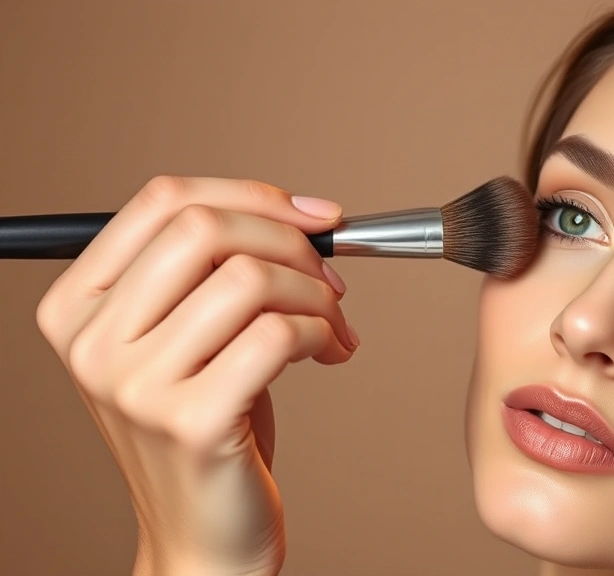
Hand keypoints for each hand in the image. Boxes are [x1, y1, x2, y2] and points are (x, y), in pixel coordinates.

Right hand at [36, 176, 358, 575]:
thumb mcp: (187, 338)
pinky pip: (276, 333)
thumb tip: (298, 212)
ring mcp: (135, 385)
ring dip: (317, 295)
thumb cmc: (208, 427)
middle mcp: (92, 343)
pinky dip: (323, 332)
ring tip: (333, 326)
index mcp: (77, 306)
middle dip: (291, 242)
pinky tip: (331, 354)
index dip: (252, 195)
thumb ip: (213, 271)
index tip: (313, 217)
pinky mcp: (191, 422)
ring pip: (249, 278)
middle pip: (204, 228)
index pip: (162, 200)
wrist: (203, 536)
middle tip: (329, 280)